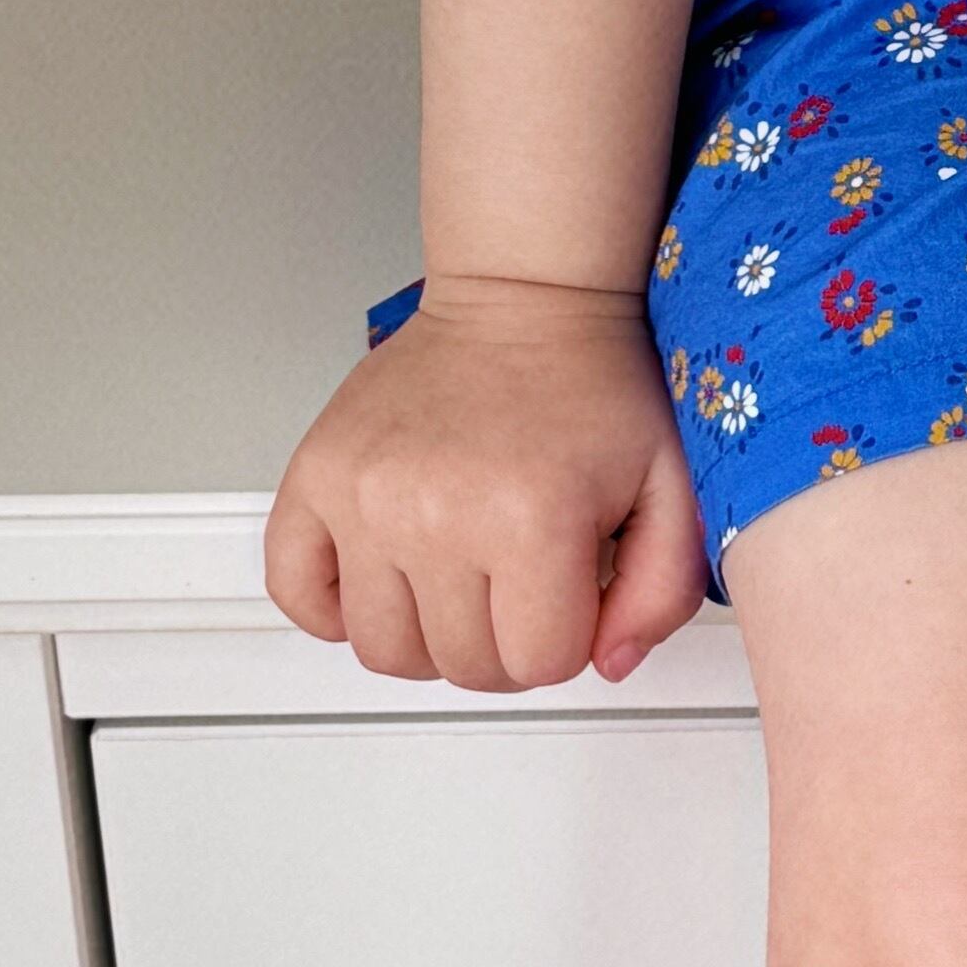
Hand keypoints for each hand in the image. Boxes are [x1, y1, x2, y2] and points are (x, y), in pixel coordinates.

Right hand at [263, 272, 707, 688]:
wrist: (522, 301)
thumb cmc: (592, 386)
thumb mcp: (669, 486)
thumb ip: (661, 591)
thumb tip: (608, 663)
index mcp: (530, 518)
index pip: (538, 664)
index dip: (565, 640)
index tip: (570, 592)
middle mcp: (434, 513)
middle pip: (462, 666)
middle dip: (504, 645)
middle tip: (520, 588)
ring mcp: (364, 498)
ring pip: (384, 649)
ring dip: (429, 638)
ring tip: (460, 585)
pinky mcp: (315, 478)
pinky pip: (297, 592)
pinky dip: (333, 609)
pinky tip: (384, 581)